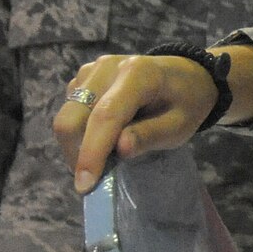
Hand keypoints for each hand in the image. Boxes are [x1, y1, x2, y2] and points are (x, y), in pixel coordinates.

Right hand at [54, 46, 252, 194]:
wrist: (185, 75)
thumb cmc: (185, 103)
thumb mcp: (179, 126)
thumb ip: (150, 136)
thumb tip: (119, 150)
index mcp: (138, 74)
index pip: (105, 116)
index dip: (92, 151)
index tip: (85, 184)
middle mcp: (108, 67)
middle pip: (73, 115)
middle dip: (78, 152)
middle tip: (95, 178)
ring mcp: (93, 69)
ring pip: (67, 115)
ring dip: (77, 144)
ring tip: (103, 158)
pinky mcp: (84, 76)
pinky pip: (70, 109)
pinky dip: (80, 131)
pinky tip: (101, 138)